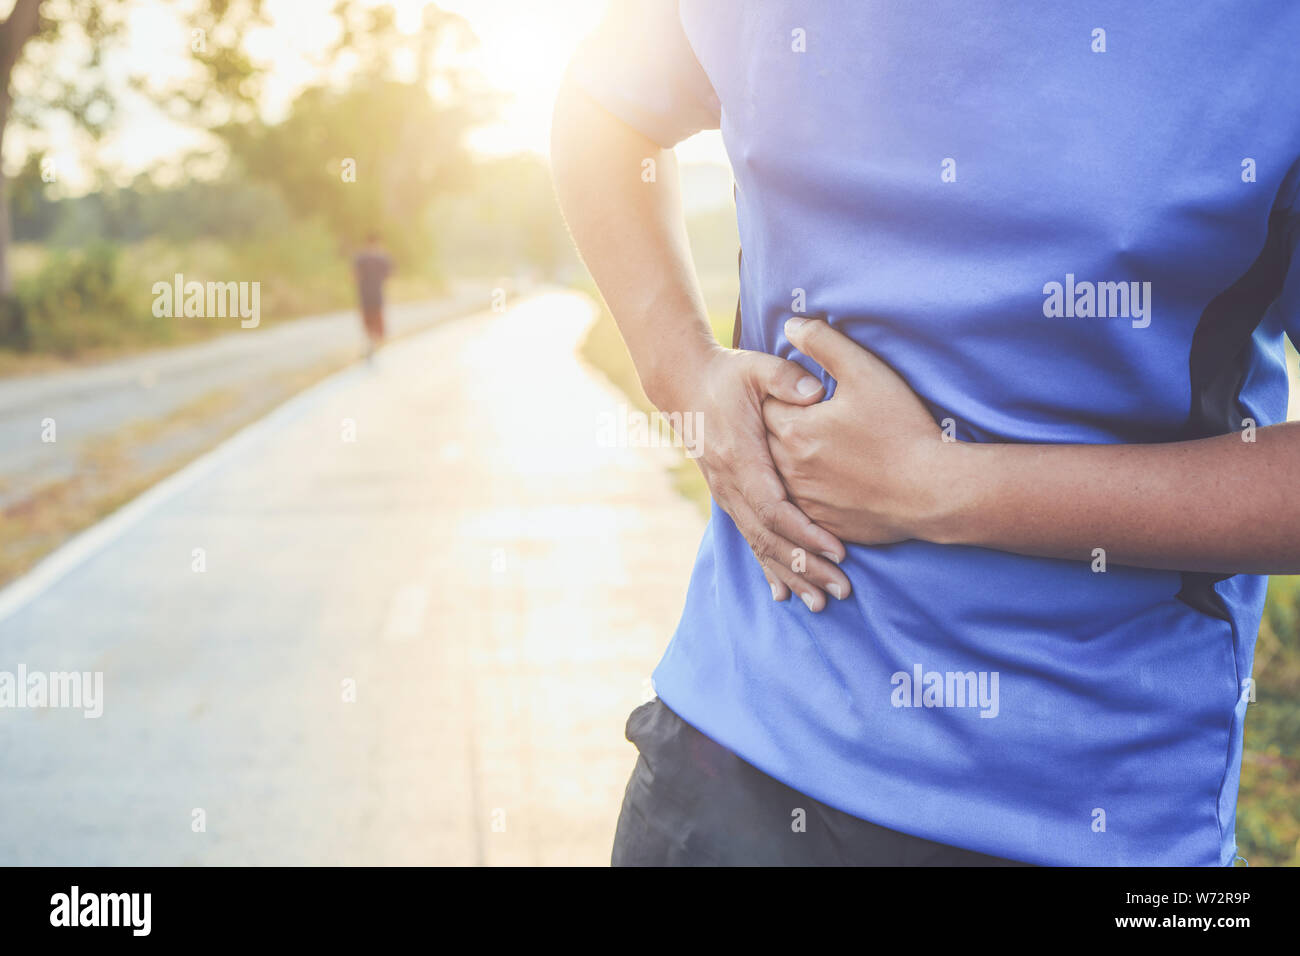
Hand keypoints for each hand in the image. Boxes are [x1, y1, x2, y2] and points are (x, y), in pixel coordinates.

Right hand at [657, 345, 853, 610]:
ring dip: (791, 576)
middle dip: (806, 568)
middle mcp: (731, 484)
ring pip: (759, 545)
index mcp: (741, 457)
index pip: (774, 506)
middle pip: (770, 538)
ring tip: (820, 603)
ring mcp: (727, 494)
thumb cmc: (728, 375)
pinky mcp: (729, 498)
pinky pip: (750, 539)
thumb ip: (786, 379)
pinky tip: (783, 593)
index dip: (806, 532)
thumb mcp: (757, 367)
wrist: (685, 384)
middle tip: (841, 590)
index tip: (838, 551)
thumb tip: (814, 395)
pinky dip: (768, 567)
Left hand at [762, 317, 951, 544]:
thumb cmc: (901, 429)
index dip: (778, 395)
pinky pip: (800, 506)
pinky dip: (806, 492)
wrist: (932, 491)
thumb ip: (824, 343)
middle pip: (766, 442)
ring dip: (788, 461)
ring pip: (780, 475)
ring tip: (813, 449)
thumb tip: (791, 324)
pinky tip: (827, 481)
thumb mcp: (865, 372)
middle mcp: (789, 468)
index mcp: (794, 429)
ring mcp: (805, 500)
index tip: (793, 393)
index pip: (765, 405)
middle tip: (800, 419)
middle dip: (778, 428)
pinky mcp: (822, 523)